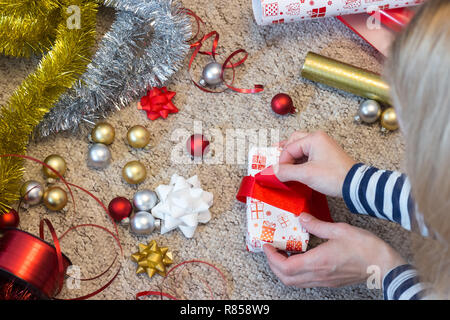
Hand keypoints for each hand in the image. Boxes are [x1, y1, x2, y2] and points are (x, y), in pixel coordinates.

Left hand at [264, 213, 405, 287]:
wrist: (384, 265)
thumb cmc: (365, 248)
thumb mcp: (339, 229)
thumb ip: (316, 224)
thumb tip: (301, 217)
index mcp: (318, 262)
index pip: (285, 267)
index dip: (272, 257)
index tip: (267, 245)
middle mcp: (318, 275)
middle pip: (286, 278)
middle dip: (273, 265)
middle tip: (270, 250)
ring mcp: (324, 281)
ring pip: (294, 282)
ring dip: (282, 270)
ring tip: (281, 253)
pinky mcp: (329, 281)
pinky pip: (305, 281)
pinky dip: (294, 272)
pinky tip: (297, 258)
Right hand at [275, 131, 355, 196]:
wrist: (355, 185)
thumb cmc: (334, 177)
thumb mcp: (306, 174)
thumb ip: (286, 172)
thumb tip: (271, 172)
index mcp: (314, 138)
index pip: (289, 148)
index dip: (282, 162)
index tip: (278, 174)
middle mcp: (318, 139)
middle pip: (293, 142)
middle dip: (285, 155)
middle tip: (280, 167)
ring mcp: (323, 146)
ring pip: (300, 148)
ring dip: (292, 159)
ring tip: (287, 170)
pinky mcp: (326, 155)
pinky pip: (308, 154)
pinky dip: (300, 162)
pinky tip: (297, 171)